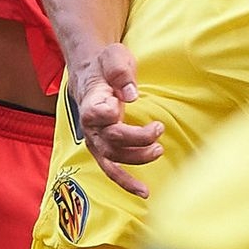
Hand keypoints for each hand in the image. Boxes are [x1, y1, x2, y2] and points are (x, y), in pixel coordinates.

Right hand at [73, 44, 162, 199]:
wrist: (91, 74)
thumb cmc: (104, 65)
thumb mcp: (113, 57)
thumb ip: (120, 72)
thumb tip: (131, 94)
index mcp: (90, 100)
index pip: (95, 112)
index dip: (105, 113)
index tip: (118, 104)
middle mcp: (90, 124)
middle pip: (111, 138)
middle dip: (137, 138)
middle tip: (158, 128)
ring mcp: (95, 140)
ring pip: (114, 157)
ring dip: (138, 158)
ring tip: (158, 150)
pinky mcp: (103, 149)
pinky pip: (112, 170)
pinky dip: (126, 182)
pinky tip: (144, 192)